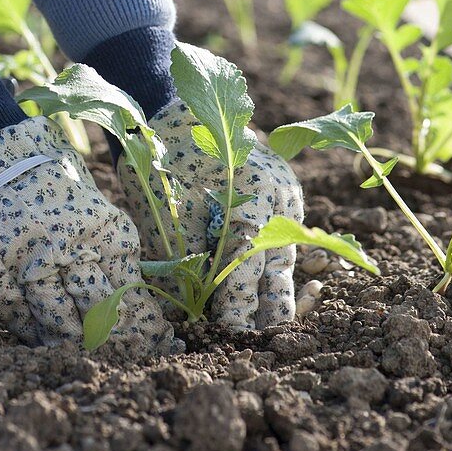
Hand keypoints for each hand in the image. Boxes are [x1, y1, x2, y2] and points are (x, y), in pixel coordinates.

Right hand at [0, 117, 172, 350]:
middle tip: (127, 358)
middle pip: (100, 316)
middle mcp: (70, 250)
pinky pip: (19, 320)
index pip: (132, 293)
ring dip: (74, 343)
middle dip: (117, 344)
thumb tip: (130, 291)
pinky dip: (33, 333)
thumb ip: (105, 243)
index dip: (148, 328)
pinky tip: (44, 340)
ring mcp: (29, 266)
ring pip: (60, 325)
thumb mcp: (88, 198)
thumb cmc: (42, 171)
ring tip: (86, 354)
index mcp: (102, 229)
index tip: (160, 344)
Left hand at [118, 99, 303, 329]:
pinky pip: (287, 233)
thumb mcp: (167, 208)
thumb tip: (195, 301)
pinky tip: (270, 287)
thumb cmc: (164, 156)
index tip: (229, 332)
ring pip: (286, 252)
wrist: (180, 107)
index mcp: (249, 198)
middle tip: (260, 342)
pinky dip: (276, 260)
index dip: (238, 305)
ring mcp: (287, 190)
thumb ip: (186, 255)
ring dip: (276, 289)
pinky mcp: (286, 188)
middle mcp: (277, 196)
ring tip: (271, 326)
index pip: (245, 267)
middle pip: (276, 266)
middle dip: (268, 309)